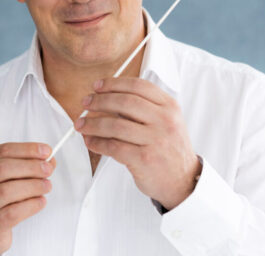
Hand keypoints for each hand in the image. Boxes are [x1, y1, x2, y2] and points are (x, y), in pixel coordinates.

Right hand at [0, 143, 55, 255]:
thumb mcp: (7, 181)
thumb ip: (27, 168)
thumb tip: (49, 160)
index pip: (3, 151)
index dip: (27, 149)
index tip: (46, 151)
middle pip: (3, 169)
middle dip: (30, 167)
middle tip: (48, 170)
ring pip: (6, 191)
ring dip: (32, 186)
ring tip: (47, 186)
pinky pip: (11, 213)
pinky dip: (30, 206)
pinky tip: (40, 202)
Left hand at [75, 77, 199, 209]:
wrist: (183, 180)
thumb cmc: (169, 149)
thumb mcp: (166, 121)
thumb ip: (144, 108)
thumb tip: (108, 98)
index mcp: (169, 106)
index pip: (138, 86)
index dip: (114, 84)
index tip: (98, 86)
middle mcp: (164, 120)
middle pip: (124, 102)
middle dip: (100, 101)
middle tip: (85, 103)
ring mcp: (155, 140)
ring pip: (115, 125)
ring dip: (93, 124)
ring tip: (81, 124)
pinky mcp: (144, 159)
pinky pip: (113, 147)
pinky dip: (97, 143)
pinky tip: (90, 141)